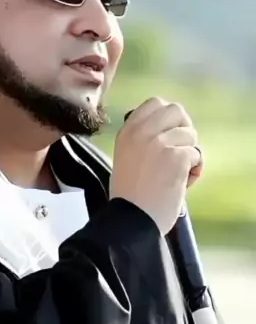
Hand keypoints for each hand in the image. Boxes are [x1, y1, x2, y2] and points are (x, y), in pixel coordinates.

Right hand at [110, 97, 202, 234]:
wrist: (132, 220)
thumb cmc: (131, 196)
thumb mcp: (127, 157)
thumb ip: (143, 139)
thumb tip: (172, 130)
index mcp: (128, 131)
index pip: (155, 103)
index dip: (168, 118)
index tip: (169, 135)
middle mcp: (142, 132)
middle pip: (176, 110)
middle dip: (184, 128)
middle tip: (181, 149)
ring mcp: (159, 143)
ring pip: (190, 135)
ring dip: (190, 153)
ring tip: (179, 173)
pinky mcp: (176, 157)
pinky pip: (197, 154)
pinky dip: (195, 169)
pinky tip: (183, 183)